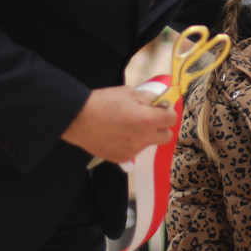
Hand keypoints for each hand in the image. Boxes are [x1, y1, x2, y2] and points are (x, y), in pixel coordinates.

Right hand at [62, 86, 176, 163]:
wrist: (78, 118)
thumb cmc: (103, 101)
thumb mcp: (129, 92)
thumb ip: (147, 100)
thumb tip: (158, 103)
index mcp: (147, 119)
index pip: (172, 119)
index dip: (167, 113)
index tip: (161, 110)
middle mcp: (143, 138)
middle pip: (166, 137)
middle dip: (161, 128)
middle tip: (149, 120)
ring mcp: (132, 150)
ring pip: (148, 144)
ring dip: (144, 136)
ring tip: (126, 126)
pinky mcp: (121, 158)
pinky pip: (134, 151)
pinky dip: (130, 144)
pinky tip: (117, 135)